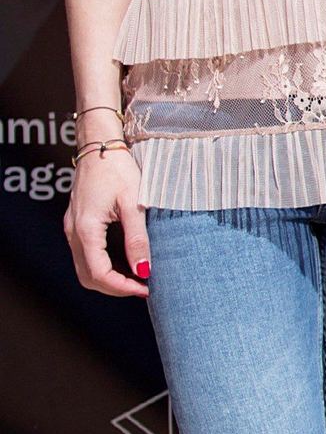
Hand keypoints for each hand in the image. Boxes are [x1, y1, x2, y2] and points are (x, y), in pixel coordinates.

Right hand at [65, 146, 150, 297]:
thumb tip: (143, 270)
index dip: (122, 287)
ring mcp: (72, 227)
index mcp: (86, 228)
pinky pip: (84, 254)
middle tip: (142, 288)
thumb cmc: (117, 168)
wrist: (100, 144)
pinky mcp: (76, 222)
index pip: (99, 274)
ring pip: (84, 268)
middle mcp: (74, 231)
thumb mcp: (134, 203)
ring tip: (135, 278)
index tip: (145, 289)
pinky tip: (123, 262)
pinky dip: (102, 266)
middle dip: (114, 288)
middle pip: (88, 276)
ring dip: (107, 279)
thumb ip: (137, 238)